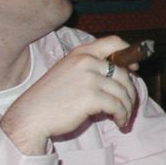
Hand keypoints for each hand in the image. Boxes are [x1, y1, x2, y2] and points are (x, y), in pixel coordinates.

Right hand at [0, 35, 138, 154]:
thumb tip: (121, 76)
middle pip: (123, 73)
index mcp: (80, 53)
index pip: (114, 42)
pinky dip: (122, 116)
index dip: (129, 54)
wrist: (30, 116)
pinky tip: (119, 122)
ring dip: (127, 108)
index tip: (134, 68)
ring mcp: (90, 78)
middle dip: (130, 92)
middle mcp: (86, 61)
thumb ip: (90, 69)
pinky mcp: (92, 97)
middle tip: (128, 105)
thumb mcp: (67, 73)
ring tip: (123, 118)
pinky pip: (118, 106)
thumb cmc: (49, 99)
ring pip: (123, 91)